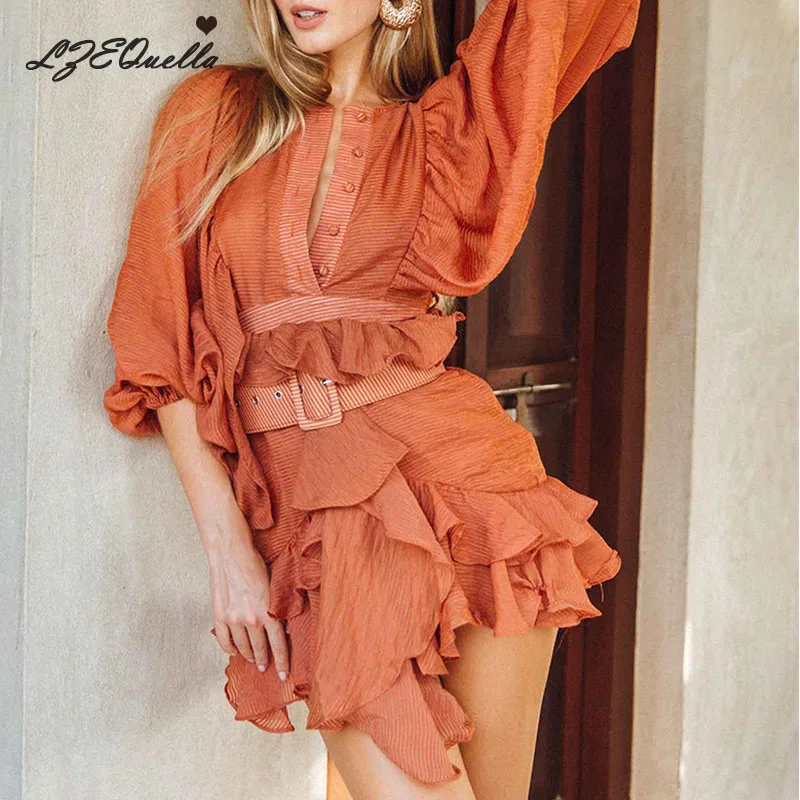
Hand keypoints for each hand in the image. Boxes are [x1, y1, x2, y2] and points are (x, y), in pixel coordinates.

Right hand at [206, 516, 289, 679]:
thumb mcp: (273, 587)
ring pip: (242, 646)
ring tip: (252, 660)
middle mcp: (251, 619)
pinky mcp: (219, 616)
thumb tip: (280, 624)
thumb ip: (275, 608)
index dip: (282, 662)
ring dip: (248, 655)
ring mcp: (233, 619)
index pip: (279, 645)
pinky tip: (234, 652)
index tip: (283, 675)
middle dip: (264, 660)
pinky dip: (229, 648)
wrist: (231, 554)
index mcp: (268, 612)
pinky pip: (224, 640)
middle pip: (260, 648)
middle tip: (266, 667)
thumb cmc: (255, 565)